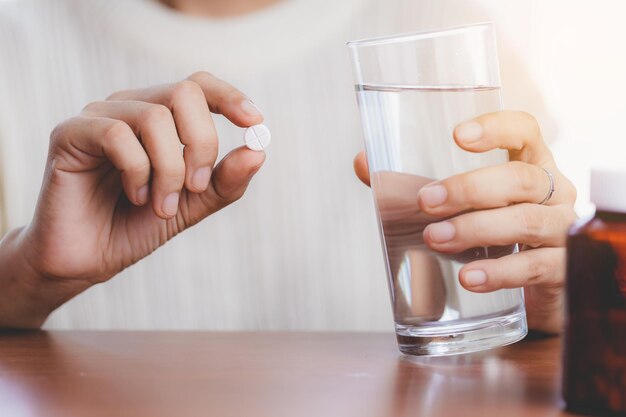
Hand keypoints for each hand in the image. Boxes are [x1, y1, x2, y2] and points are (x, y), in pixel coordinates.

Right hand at [10, 72, 264, 324]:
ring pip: (154, 117)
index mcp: (161, 117)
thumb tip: (258, 151)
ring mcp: (98, 116)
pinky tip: (135, 197)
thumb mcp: (194, 205)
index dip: (230, 97)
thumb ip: (225, 180)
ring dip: (169, 170)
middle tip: (196, 187)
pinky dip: (137, 171)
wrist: (88, 259)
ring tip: (162, 205)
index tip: (254, 123)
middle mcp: (131, 107)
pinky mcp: (69, 133)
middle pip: (184, 93)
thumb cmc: (137, 226)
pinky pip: (117, 134)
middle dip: (202, 144)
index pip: (198, 85)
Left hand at [354, 111, 576, 333]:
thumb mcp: (457, 207)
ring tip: (437, 238)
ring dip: (477, 229)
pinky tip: (470, 277)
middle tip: (426, 203)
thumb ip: (412, 186)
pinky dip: (500, 271)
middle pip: (520, 178)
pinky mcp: (562, 270)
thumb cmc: (491, 236)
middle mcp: (553, 192)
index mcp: (529, 164)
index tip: (458, 136)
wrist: (530, 293)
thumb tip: (363, 163)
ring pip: (527, 220)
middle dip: (469, 189)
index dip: (496, 128)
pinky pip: (536, 267)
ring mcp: (562, 231)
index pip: (525, 131)